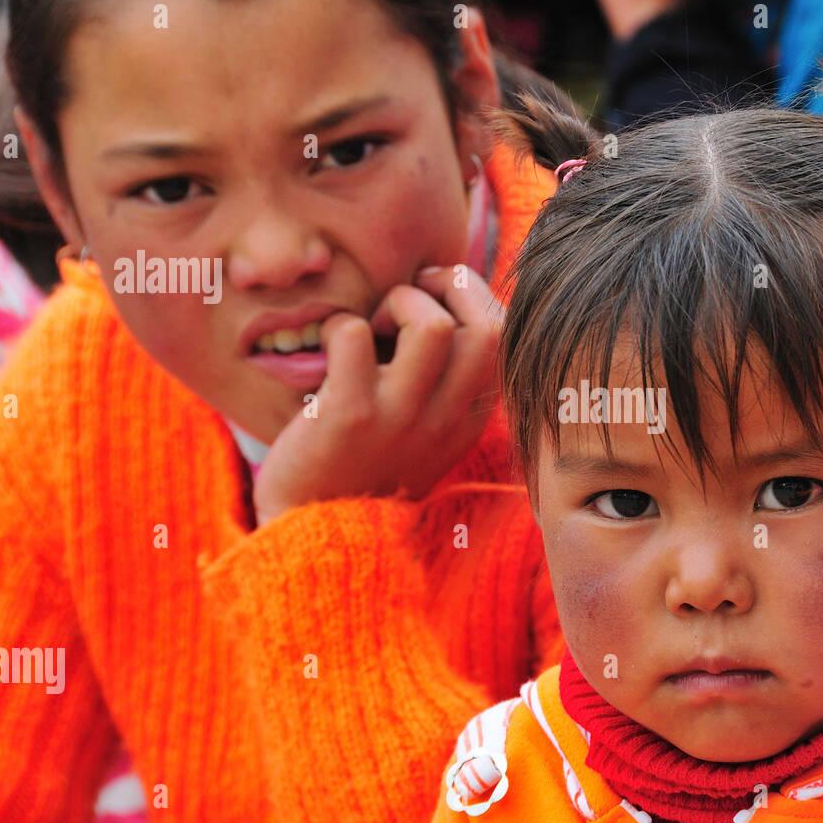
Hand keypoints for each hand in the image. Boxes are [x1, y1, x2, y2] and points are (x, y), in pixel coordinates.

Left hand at [253, 266, 502, 523]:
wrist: (316, 535)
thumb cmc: (365, 468)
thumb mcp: (426, 433)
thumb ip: (445, 382)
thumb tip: (443, 299)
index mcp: (469, 419)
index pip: (505, 338)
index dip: (473, 298)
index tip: (435, 300)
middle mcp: (446, 420)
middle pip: (488, 327)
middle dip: (448, 287)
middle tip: (407, 298)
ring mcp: (401, 418)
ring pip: (432, 326)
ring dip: (397, 303)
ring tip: (372, 328)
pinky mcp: (349, 415)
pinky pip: (352, 334)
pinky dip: (337, 326)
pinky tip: (330, 350)